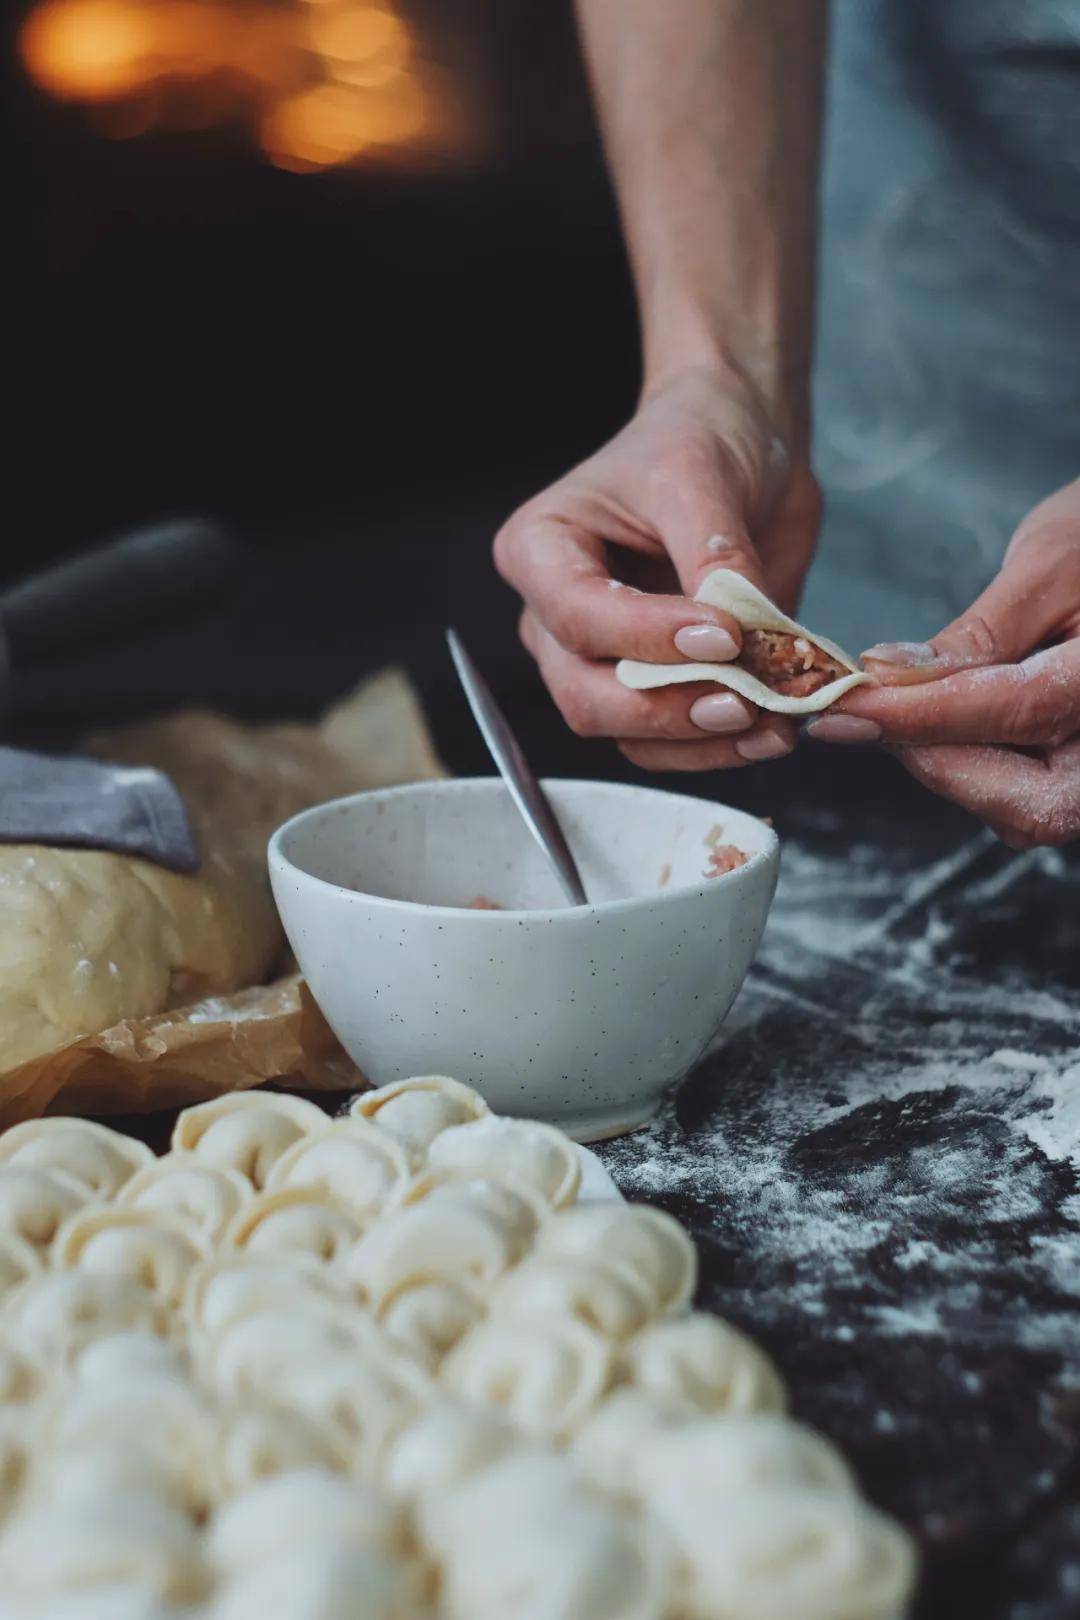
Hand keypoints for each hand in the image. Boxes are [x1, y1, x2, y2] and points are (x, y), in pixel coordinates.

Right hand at [494, 365, 821, 770]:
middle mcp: (556, 615)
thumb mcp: (704, 477)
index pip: (578, 616)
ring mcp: (600, 659)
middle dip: (665, 708)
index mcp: (541, 549)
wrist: (742, 443)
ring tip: (773, 726)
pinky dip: (718, 749)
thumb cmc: (701, 438)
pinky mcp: (653, 686)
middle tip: (743, 701)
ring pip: (624, 734)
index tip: (725, 634)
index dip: (647, 637)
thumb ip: (714, 558)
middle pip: (585, 694)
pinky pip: (668, 745)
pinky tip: (772, 733)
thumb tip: (737, 637)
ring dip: (699, 742)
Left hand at [808, 479, 1079, 846]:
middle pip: (1032, 800)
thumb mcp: (1051, 563)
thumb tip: (892, 677)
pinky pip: (1034, 798)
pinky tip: (951, 718)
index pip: (1018, 710)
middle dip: (941, 762)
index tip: (847, 711)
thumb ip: (981, 634)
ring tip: (910, 707)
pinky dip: (981, 767)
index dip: (921, 717)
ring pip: (1028, 809)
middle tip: (873, 715)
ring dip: (955, 767)